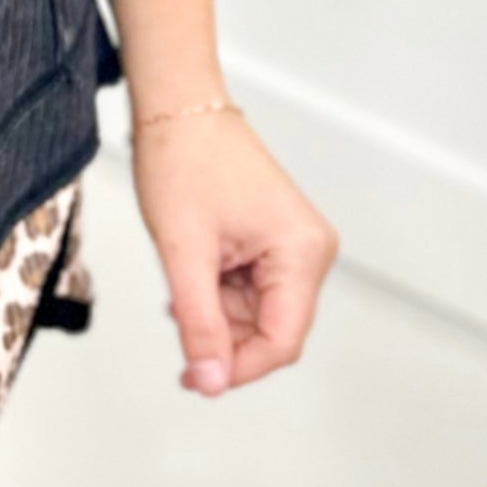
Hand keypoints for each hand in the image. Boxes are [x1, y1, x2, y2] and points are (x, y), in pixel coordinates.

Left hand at [130, 108, 338, 396]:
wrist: (176, 106)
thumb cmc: (183, 158)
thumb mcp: (184, 251)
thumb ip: (199, 322)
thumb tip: (210, 380)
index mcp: (302, 252)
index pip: (281, 342)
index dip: (237, 368)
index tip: (194, 378)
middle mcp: (310, 250)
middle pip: (270, 330)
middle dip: (221, 332)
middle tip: (175, 314)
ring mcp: (296, 245)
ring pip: (256, 313)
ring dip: (215, 308)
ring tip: (182, 271)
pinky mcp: (277, 240)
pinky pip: (251, 288)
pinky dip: (218, 289)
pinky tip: (193, 269)